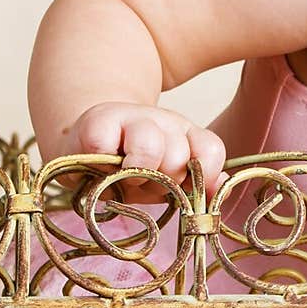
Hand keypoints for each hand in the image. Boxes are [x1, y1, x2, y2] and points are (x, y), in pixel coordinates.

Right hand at [61, 103, 227, 198]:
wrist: (87, 149)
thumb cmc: (130, 171)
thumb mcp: (165, 183)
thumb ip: (194, 187)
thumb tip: (219, 188)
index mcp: (186, 136)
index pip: (210, 150)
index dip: (201, 176)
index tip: (182, 190)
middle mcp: (164, 121)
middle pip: (177, 157)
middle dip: (160, 182)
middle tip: (142, 183)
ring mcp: (132, 117)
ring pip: (148, 148)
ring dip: (134, 174)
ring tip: (121, 178)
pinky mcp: (98, 122)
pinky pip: (105, 146)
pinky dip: (102, 165)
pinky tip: (100, 168)